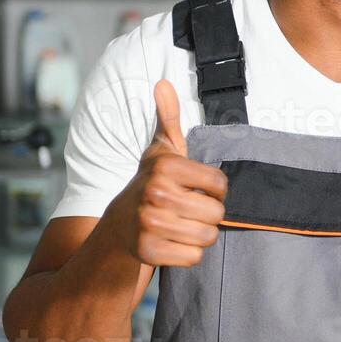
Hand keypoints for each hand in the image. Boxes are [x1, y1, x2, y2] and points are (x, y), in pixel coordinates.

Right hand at [114, 80, 227, 267]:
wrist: (120, 225)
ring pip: (207, 236)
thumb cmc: (151, 185)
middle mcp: (155, 193)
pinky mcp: (149, 251)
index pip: (220, 184)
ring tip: (182, 225)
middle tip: (188, 211)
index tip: (198, 190)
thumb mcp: (161, 151)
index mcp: (165, 167)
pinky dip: (189, 253)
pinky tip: (174, 242)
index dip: (215, 190)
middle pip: (216, 213)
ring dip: (200, 234)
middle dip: (208, 215)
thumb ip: (168, 117)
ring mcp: (150, 224)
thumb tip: (163, 84)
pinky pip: (194, 257)